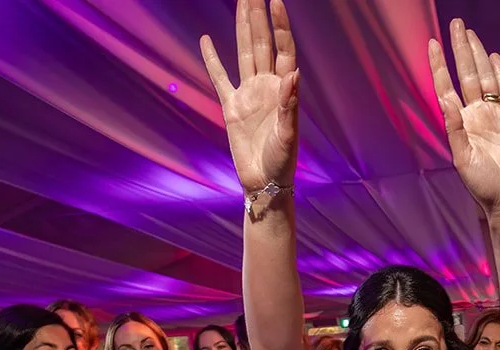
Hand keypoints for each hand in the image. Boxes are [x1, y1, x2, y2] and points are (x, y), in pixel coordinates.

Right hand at [201, 0, 298, 194]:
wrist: (264, 181)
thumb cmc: (282, 161)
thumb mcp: (288, 136)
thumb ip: (289, 106)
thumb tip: (293, 75)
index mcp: (284, 89)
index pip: (283, 49)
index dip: (280, 26)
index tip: (276, 1)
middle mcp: (266, 86)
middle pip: (262, 44)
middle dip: (258, 17)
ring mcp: (248, 93)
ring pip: (244, 53)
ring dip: (243, 28)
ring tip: (242, 3)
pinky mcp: (231, 106)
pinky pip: (219, 77)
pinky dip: (212, 59)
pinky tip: (207, 40)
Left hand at [428, 20, 499, 216]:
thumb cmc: (482, 186)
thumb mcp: (462, 159)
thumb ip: (454, 128)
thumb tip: (445, 99)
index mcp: (461, 124)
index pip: (447, 87)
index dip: (439, 66)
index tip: (432, 43)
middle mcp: (477, 114)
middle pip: (467, 74)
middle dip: (461, 49)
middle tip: (456, 24)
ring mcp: (497, 115)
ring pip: (486, 78)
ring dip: (478, 55)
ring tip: (470, 33)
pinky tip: (493, 57)